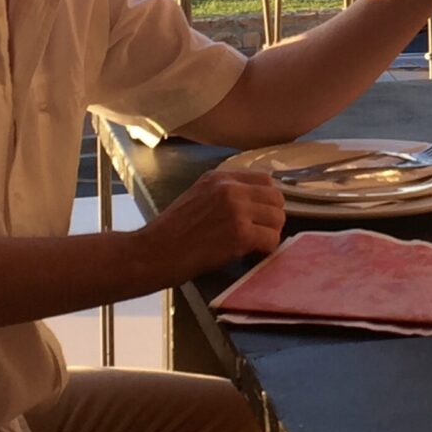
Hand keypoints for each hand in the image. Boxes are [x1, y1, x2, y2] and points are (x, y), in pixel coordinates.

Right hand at [136, 166, 286, 280]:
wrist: (153, 252)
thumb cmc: (170, 231)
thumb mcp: (197, 195)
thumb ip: (224, 193)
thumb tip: (254, 201)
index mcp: (220, 177)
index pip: (265, 179)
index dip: (267, 199)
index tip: (262, 213)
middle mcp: (230, 188)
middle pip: (276, 198)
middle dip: (272, 217)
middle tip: (261, 232)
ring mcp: (236, 209)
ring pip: (278, 218)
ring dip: (270, 234)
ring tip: (255, 244)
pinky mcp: (240, 233)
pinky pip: (272, 239)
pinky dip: (266, 249)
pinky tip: (252, 254)